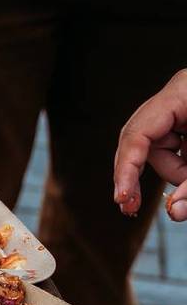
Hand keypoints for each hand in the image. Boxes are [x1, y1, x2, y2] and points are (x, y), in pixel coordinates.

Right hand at [114, 70, 186, 221]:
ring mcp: (183, 109)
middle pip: (146, 144)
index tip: (123, 200)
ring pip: (161, 151)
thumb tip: (174, 212)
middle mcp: (177, 98)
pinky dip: (185, 166)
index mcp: (183, 92)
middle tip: (151, 204)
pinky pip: (176, 150)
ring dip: (180, 172)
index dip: (127, 169)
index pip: (138, 133)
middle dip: (160, 174)